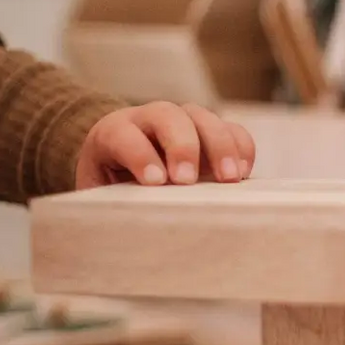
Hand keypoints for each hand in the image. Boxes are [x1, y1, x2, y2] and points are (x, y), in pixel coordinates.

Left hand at [75, 103, 256, 190]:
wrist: (127, 169)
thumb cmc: (112, 188)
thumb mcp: (101, 195)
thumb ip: (110, 204)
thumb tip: (128, 228)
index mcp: (113, 133)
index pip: (124, 134)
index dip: (139, 155)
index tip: (154, 182)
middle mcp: (149, 119)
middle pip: (168, 115)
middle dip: (181, 146)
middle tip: (187, 180)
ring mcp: (184, 121)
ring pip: (203, 117)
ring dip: (219, 146)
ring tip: (229, 179)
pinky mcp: (211, 133)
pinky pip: (233, 129)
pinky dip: (241, 148)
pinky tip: (242, 174)